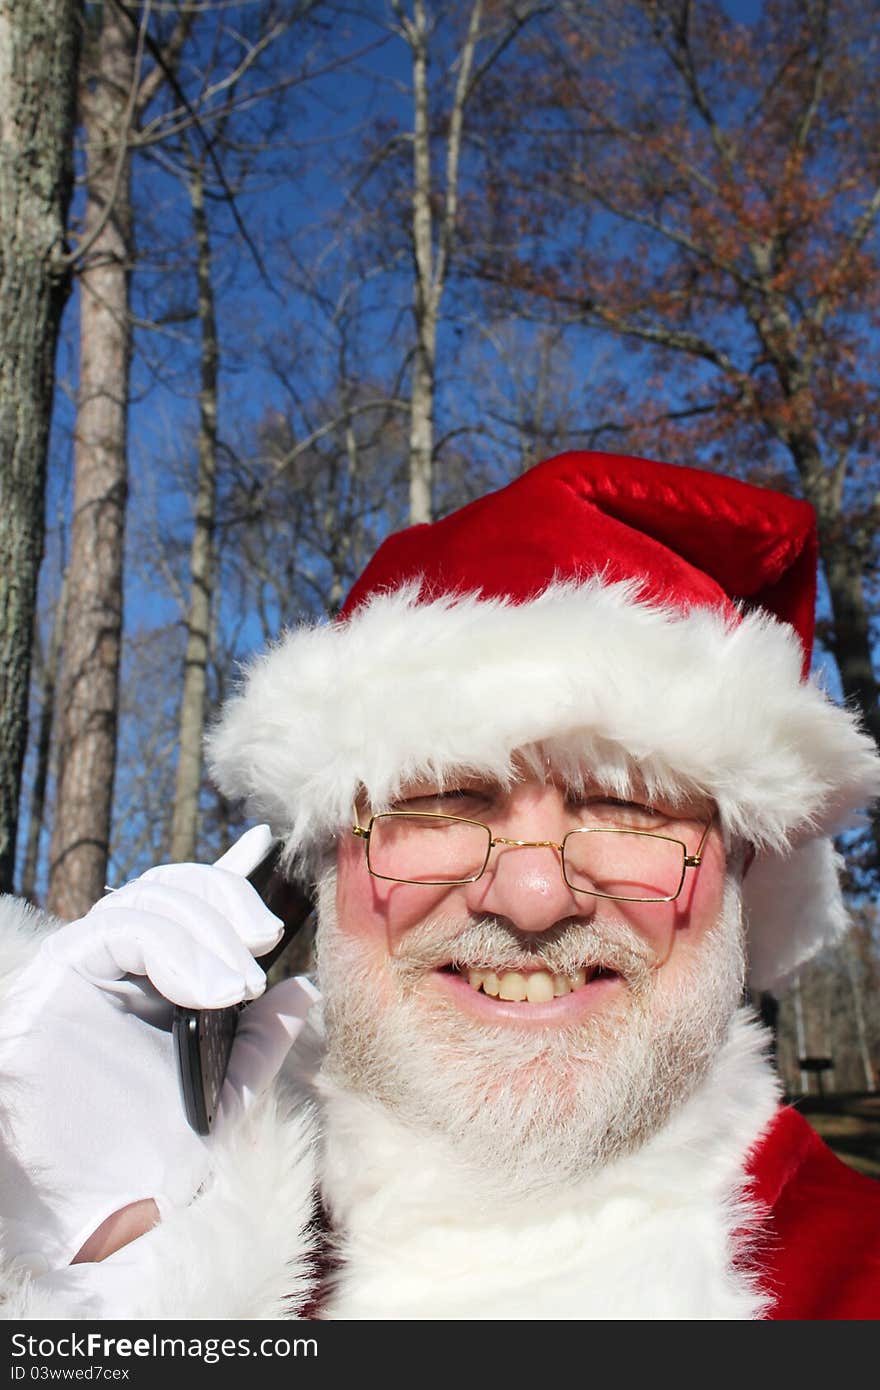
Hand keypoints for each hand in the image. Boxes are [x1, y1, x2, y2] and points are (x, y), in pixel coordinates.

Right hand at [0, 827, 317, 1272]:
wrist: (112, 1209)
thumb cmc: (161, 1153)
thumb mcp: (228, 1087)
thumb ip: (263, 1037)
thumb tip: (304, 987)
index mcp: (155, 979)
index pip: (187, 905)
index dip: (225, 871)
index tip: (265, 845)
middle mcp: (116, 964)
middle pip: (173, 889)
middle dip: (229, 904)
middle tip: (267, 941)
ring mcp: (81, 967)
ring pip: (149, 901)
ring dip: (209, 934)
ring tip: (243, 987)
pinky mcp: (56, 980)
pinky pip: (116, 929)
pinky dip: (173, 947)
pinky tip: (212, 989)